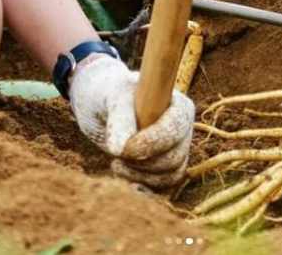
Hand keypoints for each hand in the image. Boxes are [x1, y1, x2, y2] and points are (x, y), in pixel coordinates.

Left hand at [69, 54, 194, 187]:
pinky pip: (163, 188)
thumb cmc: (108, 93)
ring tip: (116, 163)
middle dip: (143, 161)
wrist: (99, 106)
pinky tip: (125, 180)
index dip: (153, 142)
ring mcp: (176, 150)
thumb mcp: (112, 98)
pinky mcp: (165, 169)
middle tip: (115, 154)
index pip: (175, 128)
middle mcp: (182, 129)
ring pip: (169, 176)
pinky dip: (144, 189)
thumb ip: (119, 118)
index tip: (126, 149)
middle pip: (174, 157)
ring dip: (140, 176)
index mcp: (178, 105)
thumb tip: (121, 149)